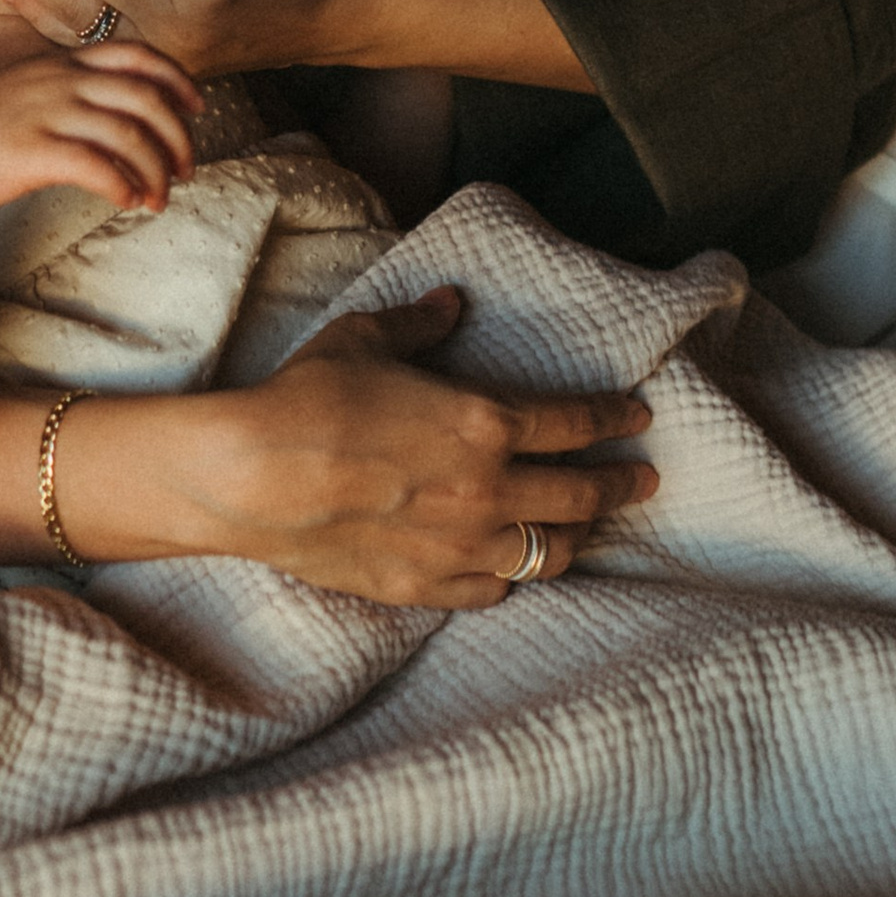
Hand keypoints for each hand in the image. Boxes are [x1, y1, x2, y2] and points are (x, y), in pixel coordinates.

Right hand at [0, 41, 202, 222]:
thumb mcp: (29, 91)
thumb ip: (73, 91)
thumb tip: (126, 116)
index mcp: (63, 62)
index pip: (138, 55)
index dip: (178, 79)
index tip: (198, 108)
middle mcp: (60, 81)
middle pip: (145, 98)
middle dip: (177, 136)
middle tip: (187, 169)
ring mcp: (45, 113)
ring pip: (128, 136)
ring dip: (155, 170)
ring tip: (158, 199)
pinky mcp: (31, 151)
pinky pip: (95, 167)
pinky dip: (122, 186)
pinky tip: (127, 202)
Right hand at [125, 287, 661, 606]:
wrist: (252, 477)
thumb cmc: (309, 397)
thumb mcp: (368, 338)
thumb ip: (420, 326)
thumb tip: (449, 304)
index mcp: (484, 423)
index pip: (575, 423)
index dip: (615, 418)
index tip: (639, 417)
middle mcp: (486, 491)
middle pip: (579, 495)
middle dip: (620, 486)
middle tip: (643, 481)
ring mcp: (458, 548)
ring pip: (546, 554)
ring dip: (575, 538)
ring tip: (587, 530)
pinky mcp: (422, 587)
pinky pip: (490, 592)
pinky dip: (509, 578)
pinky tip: (511, 570)